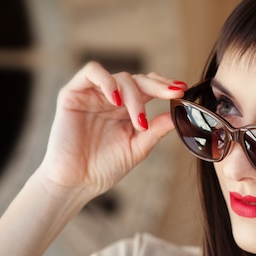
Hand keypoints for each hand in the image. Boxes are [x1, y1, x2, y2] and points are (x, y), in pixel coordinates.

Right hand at [37, 61, 185, 196]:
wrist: (76, 183)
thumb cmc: (104, 168)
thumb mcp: (137, 148)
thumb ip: (156, 130)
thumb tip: (178, 114)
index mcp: (127, 109)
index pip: (149, 88)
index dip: (165, 86)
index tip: (182, 91)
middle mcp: (111, 99)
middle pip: (138, 79)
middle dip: (158, 85)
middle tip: (172, 93)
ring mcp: (93, 95)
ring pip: (120, 77)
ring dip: (134, 95)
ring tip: (138, 119)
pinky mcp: (73, 93)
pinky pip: (91, 72)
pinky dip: (107, 82)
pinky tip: (116, 100)